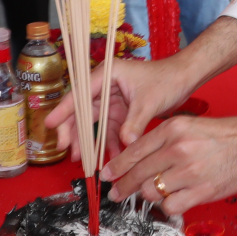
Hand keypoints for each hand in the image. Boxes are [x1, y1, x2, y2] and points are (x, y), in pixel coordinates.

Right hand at [43, 49, 202, 169]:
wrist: (185, 79)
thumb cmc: (167, 80)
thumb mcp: (149, 101)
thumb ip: (135, 123)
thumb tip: (124, 144)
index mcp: (108, 74)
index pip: (80, 93)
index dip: (64, 110)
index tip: (51, 125)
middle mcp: (105, 86)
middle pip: (83, 111)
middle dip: (75, 133)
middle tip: (69, 152)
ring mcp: (112, 99)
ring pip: (94, 123)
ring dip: (91, 142)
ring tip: (86, 161)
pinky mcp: (121, 111)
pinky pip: (109, 130)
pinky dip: (108, 143)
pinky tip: (109, 157)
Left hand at [98, 106, 236, 214]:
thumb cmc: (225, 135)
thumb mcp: (189, 126)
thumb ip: (164, 141)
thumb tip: (139, 160)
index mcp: (173, 129)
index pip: (134, 150)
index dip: (116, 166)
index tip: (107, 175)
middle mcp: (178, 149)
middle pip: (138, 173)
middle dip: (123, 186)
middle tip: (116, 193)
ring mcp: (190, 171)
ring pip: (151, 191)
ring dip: (147, 196)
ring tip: (150, 195)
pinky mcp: (201, 191)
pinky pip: (170, 205)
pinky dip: (167, 205)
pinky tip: (172, 200)